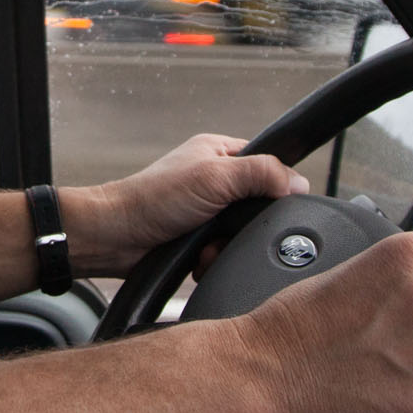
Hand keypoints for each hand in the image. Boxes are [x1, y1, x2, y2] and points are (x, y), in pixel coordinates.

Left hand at [67, 133, 307, 276]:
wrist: (114, 238)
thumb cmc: (153, 199)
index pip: (267, 164)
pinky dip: (214, 260)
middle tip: (228, 228)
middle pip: (257, 204)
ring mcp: (205, 211)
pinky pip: (223, 252)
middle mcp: (214, 179)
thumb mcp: (215, 178)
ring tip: (207, 246)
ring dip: (227, 246)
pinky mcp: (197, 239)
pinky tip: (200, 259)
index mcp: (219, 153)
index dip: (274, 186)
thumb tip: (298, 183)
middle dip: (245, 225)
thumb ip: (260, 174)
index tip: (270, 204)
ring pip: (241, 233)